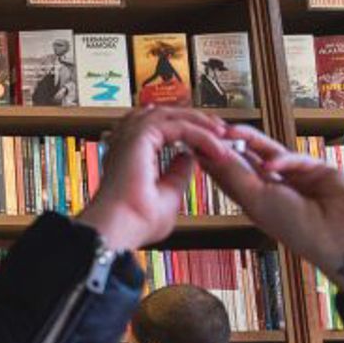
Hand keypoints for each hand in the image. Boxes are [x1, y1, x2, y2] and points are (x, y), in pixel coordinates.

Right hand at [75, 107, 239, 249]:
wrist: (121, 226)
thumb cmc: (136, 220)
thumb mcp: (168, 194)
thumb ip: (178, 173)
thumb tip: (188, 158)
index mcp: (130, 153)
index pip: (161, 129)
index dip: (189, 133)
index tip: (211, 144)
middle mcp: (127, 141)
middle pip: (166, 115)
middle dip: (197, 120)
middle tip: (221, 131)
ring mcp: (131, 135)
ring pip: (173, 116)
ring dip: (200, 122)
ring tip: (221, 133)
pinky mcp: (141, 135)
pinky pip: (179, 126)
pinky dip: (200, 134)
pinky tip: (215, 146)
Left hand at [195, 125, 343, 295]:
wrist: (342, 238)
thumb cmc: (297, 229)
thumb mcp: (257, 201)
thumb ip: (234, 176)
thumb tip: (207, 155)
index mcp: (255, 200)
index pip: (229, 174)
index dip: (212, 159)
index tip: (192, 142)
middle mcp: (273, 187)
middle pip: (246, 159)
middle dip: (228, 144)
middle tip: (209, 128)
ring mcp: (295, 176)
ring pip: (268, 151)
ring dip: (249, 141)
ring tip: (229, 132)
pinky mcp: (316, 168)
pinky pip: (293, 157)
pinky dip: (282, 160)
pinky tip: (270, 167)